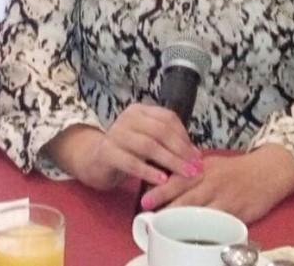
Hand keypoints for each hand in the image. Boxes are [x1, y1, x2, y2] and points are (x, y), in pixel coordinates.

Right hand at [43, 104, 202, 190]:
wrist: (95, 161)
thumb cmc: (128, 152)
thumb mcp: (149, 144)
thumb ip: (169, 145)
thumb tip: (197, 156)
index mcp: (139, 111)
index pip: (168, 118)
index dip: (185, 136)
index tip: (197, 156)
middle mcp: (127, 118)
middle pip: (160, 131)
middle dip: (181, 150)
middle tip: (195, 168)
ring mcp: (115, 134)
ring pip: (148, 146)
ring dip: (170, 161)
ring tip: (184, 175)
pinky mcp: (107, 152)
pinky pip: (132, 162)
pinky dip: (149, 172)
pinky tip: (162, 181)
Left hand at [140, 145, 293, 223]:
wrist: (268, 171)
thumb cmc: (233, 170)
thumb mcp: (210, 164)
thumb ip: (189, 173)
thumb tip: (163, 181)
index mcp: (203, 169)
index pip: (178, 179)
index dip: (161, 190)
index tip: (145, 201)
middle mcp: (213, 183)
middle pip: (188, 197)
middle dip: (169, 209)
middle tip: (152, 218)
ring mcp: (227, 200)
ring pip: (204, 213)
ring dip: (186, 222)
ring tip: (170, 229)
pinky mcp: (240, 214)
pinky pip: (222, 224)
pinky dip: (210, 230)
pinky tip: (199, 237)